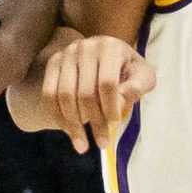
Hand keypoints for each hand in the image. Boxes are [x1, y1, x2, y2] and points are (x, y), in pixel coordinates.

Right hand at [39, 36, 158, 153]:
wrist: (105, 58)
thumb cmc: (129, 71)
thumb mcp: (142, 76)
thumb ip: (138, 86)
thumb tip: (122, 98)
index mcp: (110, 47)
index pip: (107, 83)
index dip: (111, 107)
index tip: (115, 124)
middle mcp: (85, 46)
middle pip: (85, 92)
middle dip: (94, 122)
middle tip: (102, 143)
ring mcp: (66, 54)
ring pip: (64, 96)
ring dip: (73, 125)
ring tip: (83, 146)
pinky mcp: (53, 63)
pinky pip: (49, 95)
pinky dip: (58, 118)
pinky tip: (69, 133)